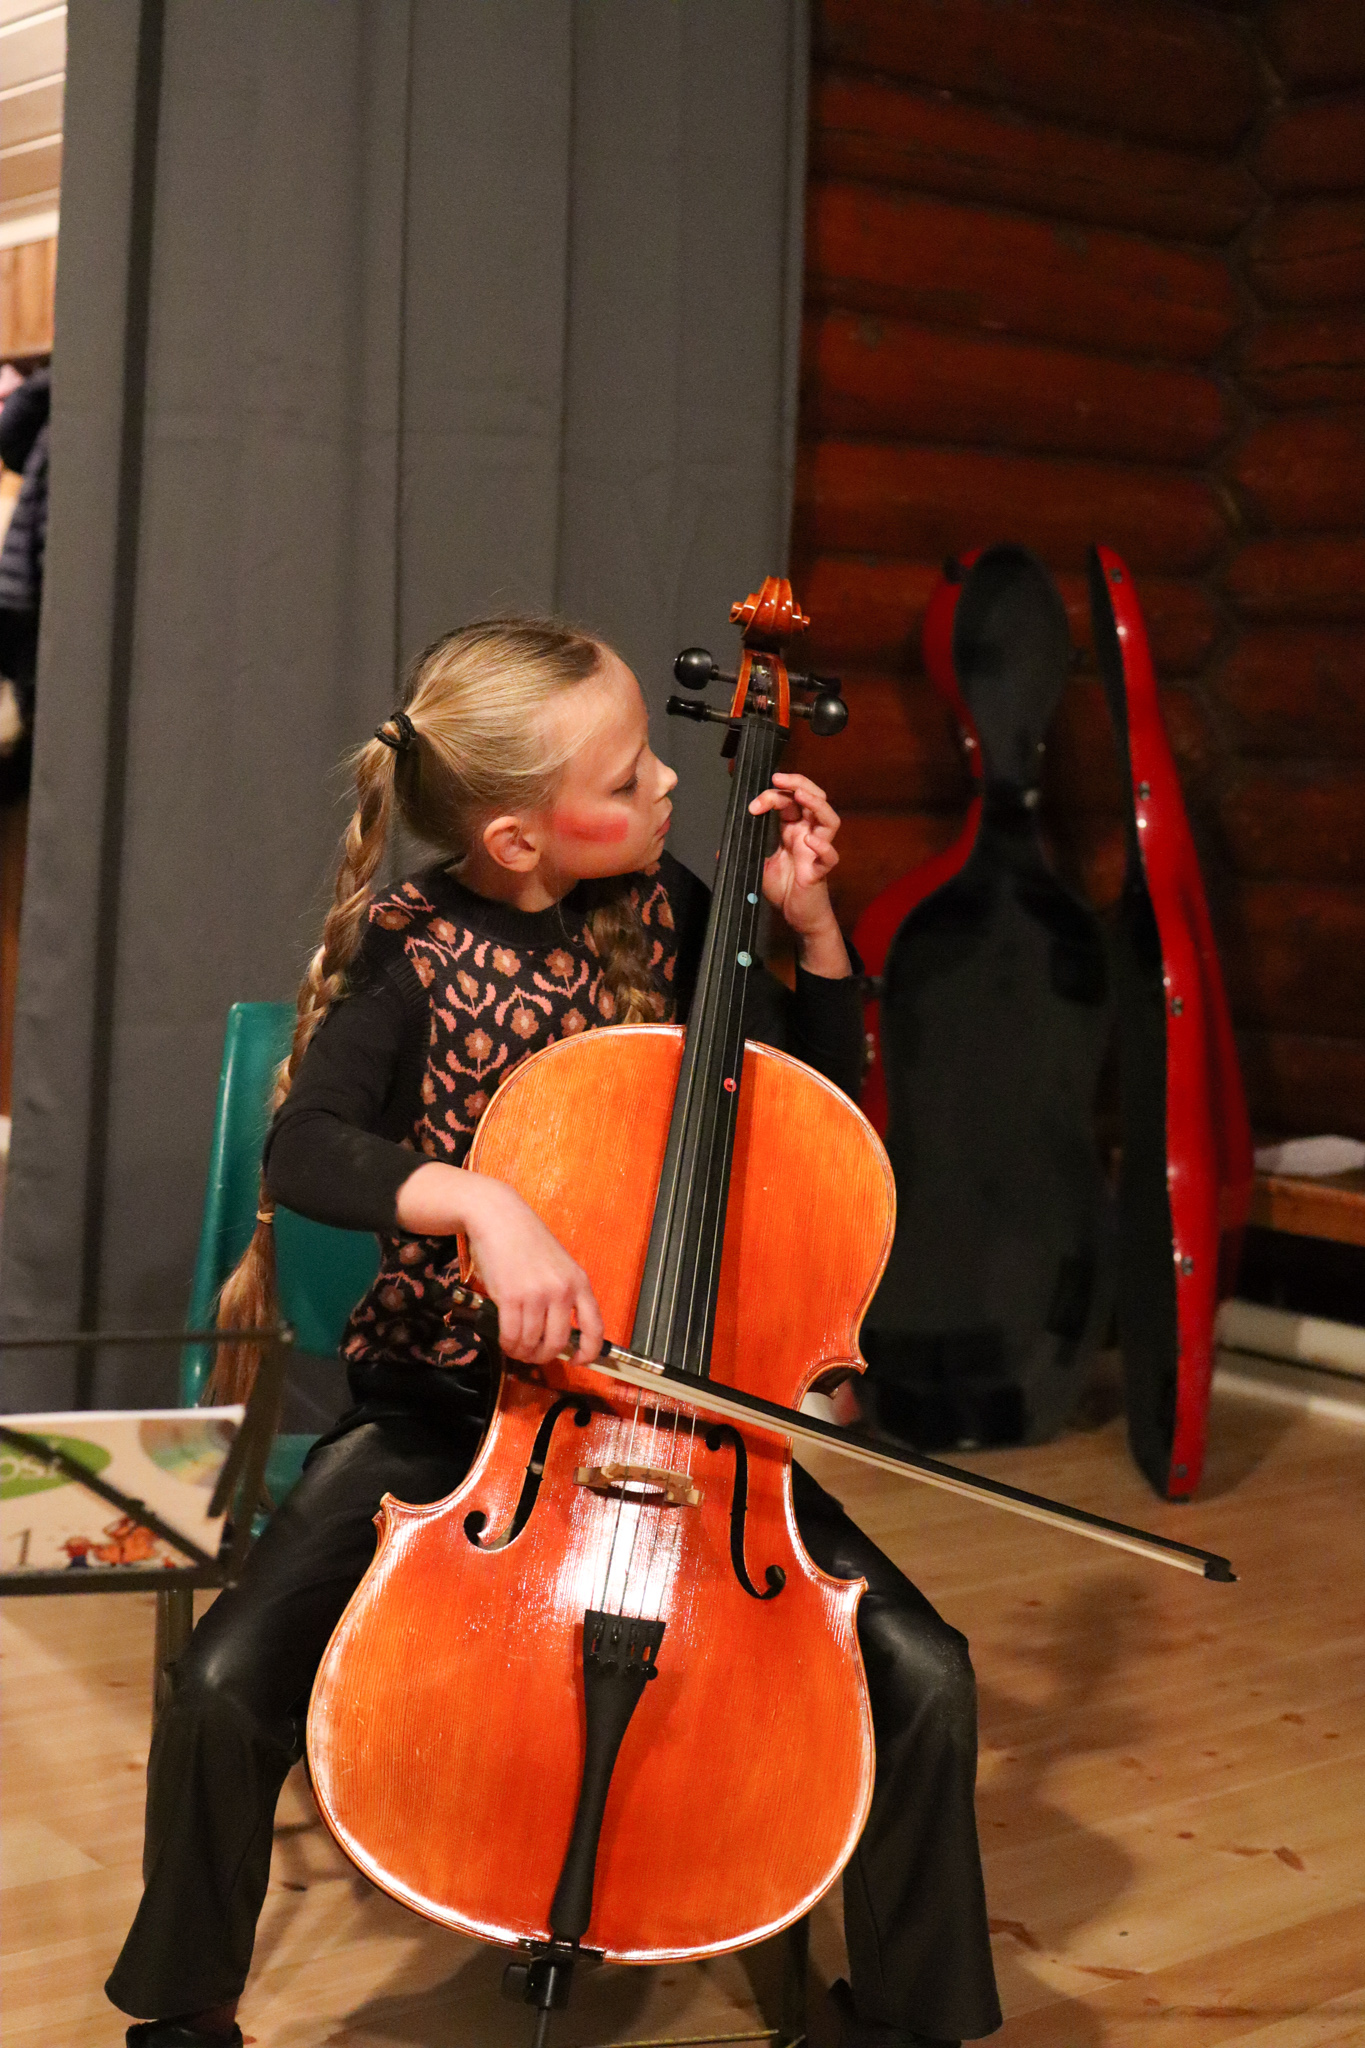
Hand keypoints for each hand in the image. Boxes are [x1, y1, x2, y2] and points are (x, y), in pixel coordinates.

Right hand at [395, 1163, 603, 1364]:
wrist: (498, 1217)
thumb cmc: (525, 1239)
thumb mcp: (557, 1264)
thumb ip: (562, 1294)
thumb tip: (557, 1333)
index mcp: (579, 1282)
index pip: (595, 1328)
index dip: (588, 1352)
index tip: (578, 1361)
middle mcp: (562, 1291)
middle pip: (557, 1343)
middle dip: (544, 1356)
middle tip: (533, 1355)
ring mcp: (537, 1295)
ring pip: (532, 1342)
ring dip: (522, 1351)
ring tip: (516, 1347)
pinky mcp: (511, 1298)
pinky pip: (511, 1336)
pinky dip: (507, 1345)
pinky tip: (506, 1341)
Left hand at [748, 771, 850, 975]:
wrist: (797, 916)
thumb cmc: (784, 889)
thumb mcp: (759, 865)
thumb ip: (746, 852)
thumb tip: (721, 847)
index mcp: (793, 830)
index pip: (790, 800)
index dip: (773, 794)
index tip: (753, 804)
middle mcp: (808, 834)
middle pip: (814, 799)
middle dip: (798, 783)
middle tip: (778, 777)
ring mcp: (817, 851)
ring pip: (829, 820)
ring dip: (816, 805)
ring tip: (801, 795)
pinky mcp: (821, 871)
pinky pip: (830, 856)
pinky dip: (823, 846)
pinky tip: (810, 841)